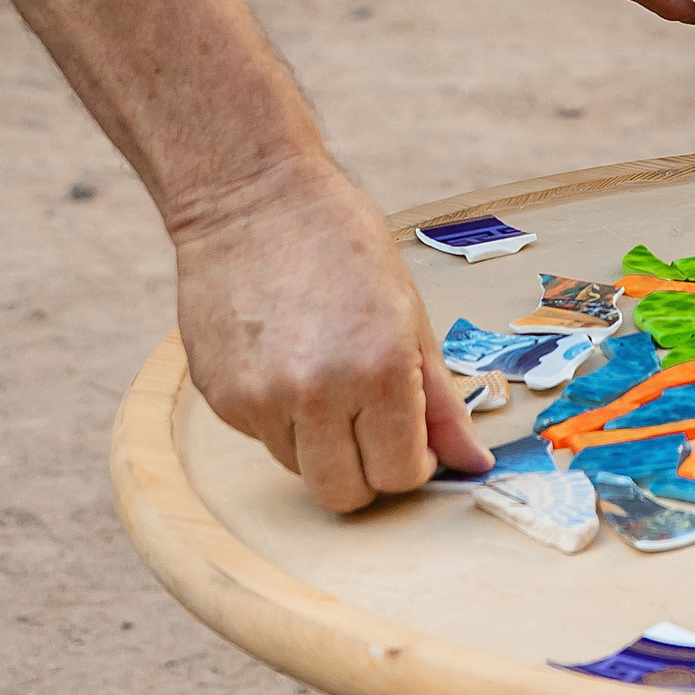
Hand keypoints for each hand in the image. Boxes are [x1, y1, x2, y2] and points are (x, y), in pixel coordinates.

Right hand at [172, 157, 488, 512]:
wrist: (252, 199)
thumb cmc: (342, 242)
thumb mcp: (410, 312)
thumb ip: (440, 399)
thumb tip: (473, 463)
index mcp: (379, 368)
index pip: (400, 474)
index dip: (412, 463)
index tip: (411, 438)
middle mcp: (317, 393)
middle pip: (345, 495)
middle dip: (368, 474)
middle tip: (373, 428)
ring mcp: (261, 399)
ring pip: (301, 470)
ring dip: (322, 444)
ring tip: (326, 377)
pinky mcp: (221, 398)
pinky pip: (263, 439)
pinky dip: (282, 418)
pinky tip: (286, 360)